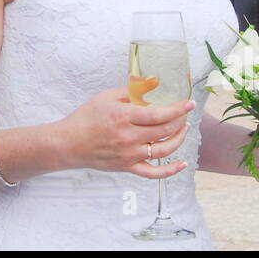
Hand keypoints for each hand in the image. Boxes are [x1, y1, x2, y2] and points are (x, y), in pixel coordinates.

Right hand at [58, 84, 193, 179]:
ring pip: (164, 151)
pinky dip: (170, 171)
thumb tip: (153, 84)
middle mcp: (129, 137)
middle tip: (185, 114)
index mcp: (124, 117)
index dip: (178, 109)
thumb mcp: (106, 97)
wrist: (69, 143)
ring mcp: (129, 155)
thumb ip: (131, 91)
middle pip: (164, 131)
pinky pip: (153, 173)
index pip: (159, 114)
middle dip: (180, 121)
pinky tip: (182, 164)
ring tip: (183, 130)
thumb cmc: (86, 117)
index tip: (189, 104)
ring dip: (179, 139)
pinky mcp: (127, 167)